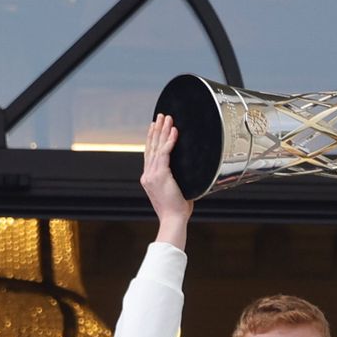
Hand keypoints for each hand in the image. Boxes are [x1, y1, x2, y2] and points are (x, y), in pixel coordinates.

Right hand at [141, 113, 194, 246]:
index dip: (152, 139)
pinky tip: (174, 131)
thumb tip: (189, 172)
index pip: (150, 154)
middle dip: (155, 130)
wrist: (173, 220)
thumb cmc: (177, 210)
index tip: (155, 127)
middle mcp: (148, 175)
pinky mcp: (160, 175)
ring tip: (167, 118)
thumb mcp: (176, 191)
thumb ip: (177, 180)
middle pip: (151, 147)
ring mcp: (152, 174)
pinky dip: (170, 141)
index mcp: (149, 179)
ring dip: (162, 131)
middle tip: (160, 116)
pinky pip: (164, 153)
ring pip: (156, 147)